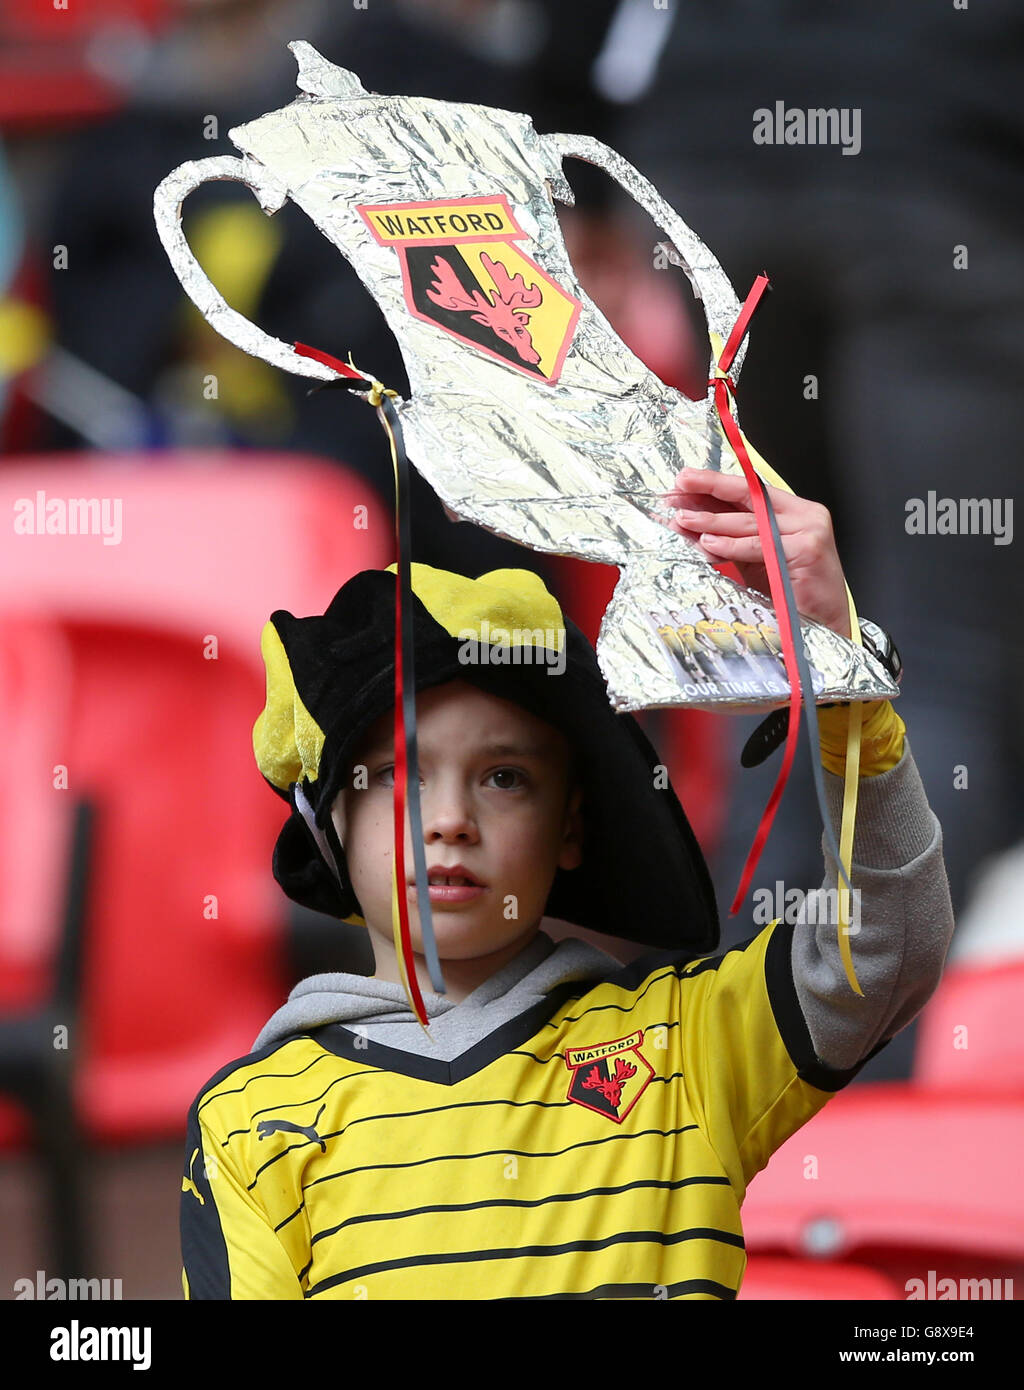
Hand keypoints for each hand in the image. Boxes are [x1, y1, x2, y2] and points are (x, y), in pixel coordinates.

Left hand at [662, 467, 851, 639]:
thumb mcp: (753, 560)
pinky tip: (709, 543)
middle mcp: (804, 515)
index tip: (686, 480)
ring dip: (713, 520)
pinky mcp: (807, 550)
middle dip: (711, 488)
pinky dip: (732, 545)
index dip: (716, 484)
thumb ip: (727, 539)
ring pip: (751, 521)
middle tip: (680, 485)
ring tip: (684, 518)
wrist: (824, 624)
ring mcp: (809, 530)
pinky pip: (761, 545)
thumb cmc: (791, 594)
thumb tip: (688, 523)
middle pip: (750, 495)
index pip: (749, 491)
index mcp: (793, 512)